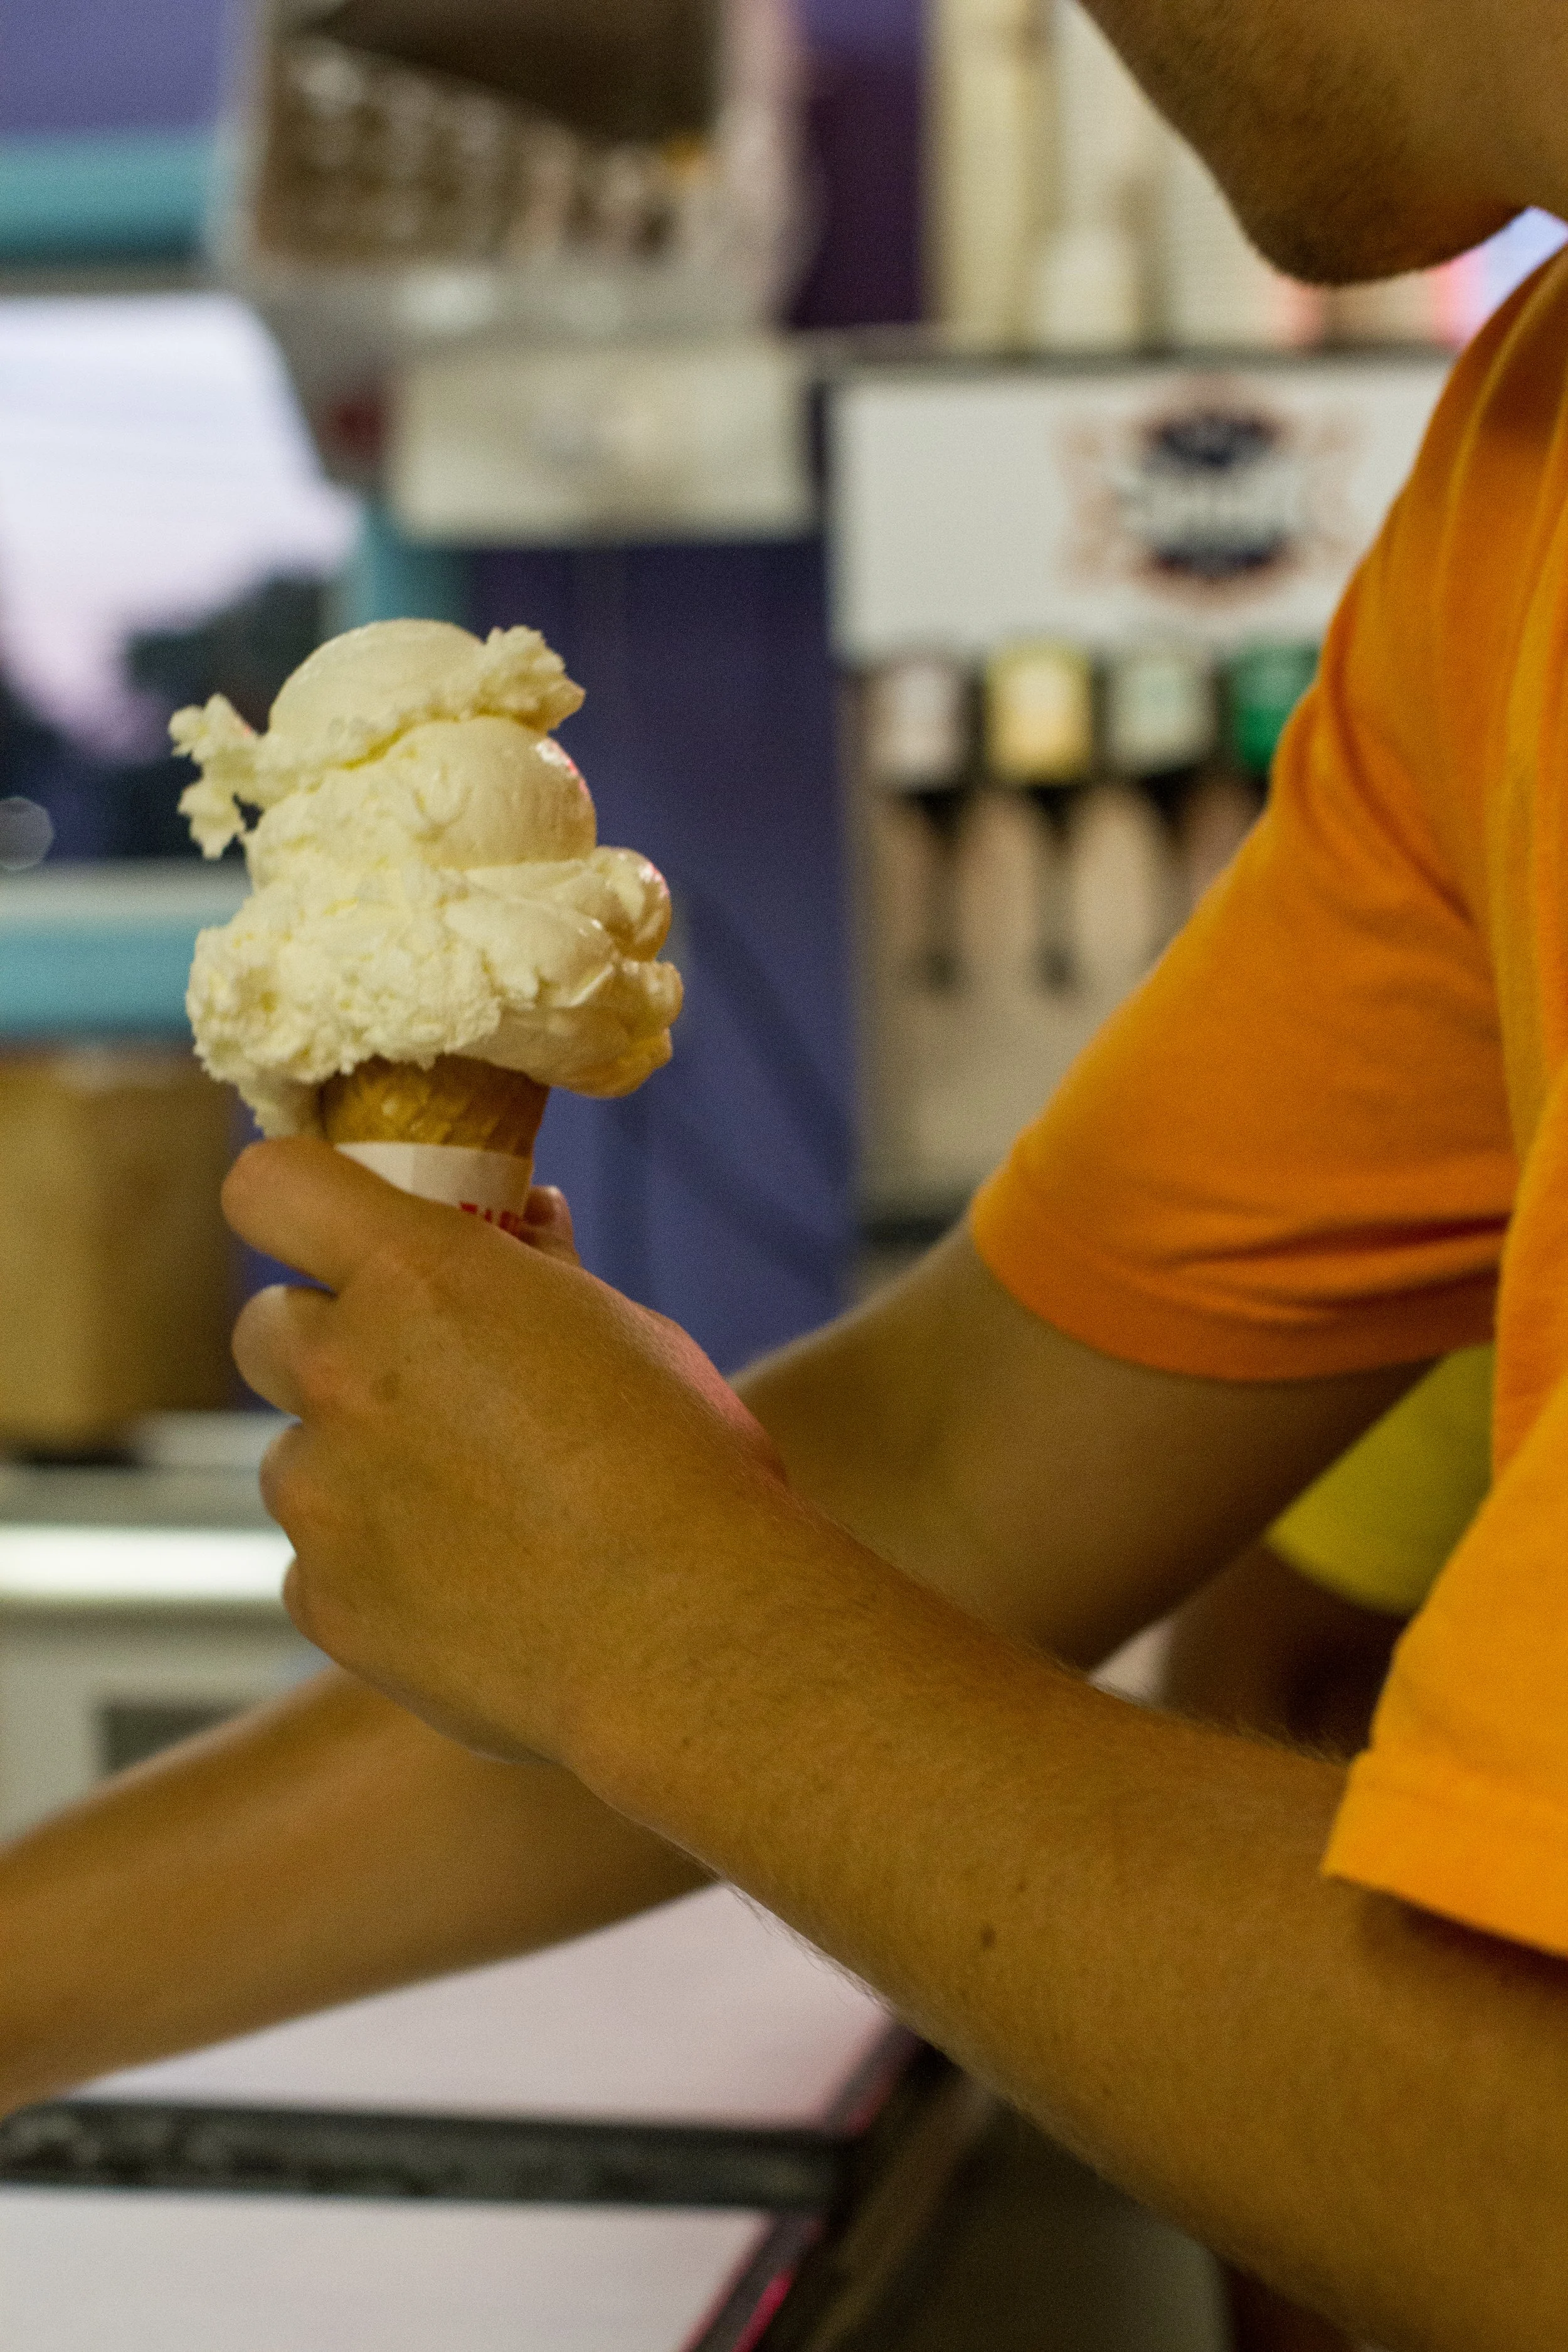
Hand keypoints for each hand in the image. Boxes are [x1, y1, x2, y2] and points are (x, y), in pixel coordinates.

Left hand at [224, 1141, 788, 1769]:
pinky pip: (320, 1565)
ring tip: (471, 1510)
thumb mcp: (630, 1333)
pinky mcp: (326, 1601)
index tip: (330, 1228)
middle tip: (416, 1383)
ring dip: (353, 1468)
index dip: (293, 1202)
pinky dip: (375, 1569)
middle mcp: (345, 1376)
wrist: (691, 1635)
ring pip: (296, 1458)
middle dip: (325, 1345)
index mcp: (418, 1279)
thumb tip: (527, 1222)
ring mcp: (324, 1497)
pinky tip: (471, 1588)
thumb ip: (543, 1275)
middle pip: (264, 1327)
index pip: (272, 1187)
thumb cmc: (685, 1469)